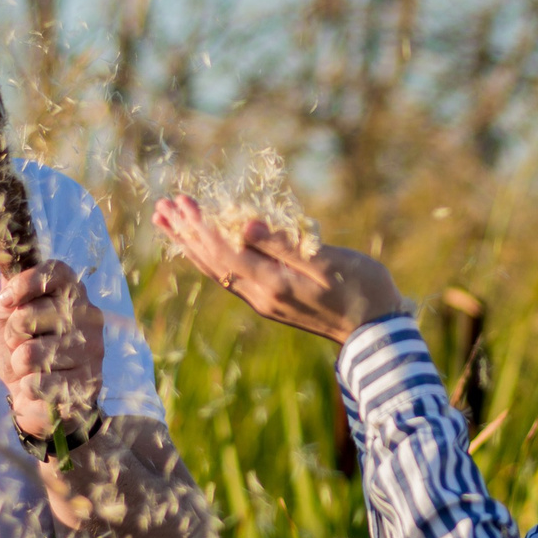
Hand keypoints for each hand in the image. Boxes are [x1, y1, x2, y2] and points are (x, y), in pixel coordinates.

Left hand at [0, 262, 105, 439]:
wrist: (38, 398)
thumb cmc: (22, 352)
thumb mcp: (8, 318)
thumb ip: (9, 293)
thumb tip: (4, 267)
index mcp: (73, 294)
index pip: (55, 272)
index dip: (24, 283)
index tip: (6, 300)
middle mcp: (89, 316)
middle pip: (31, 315)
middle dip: (13, 333)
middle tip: (20, 344)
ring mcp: (92, 350)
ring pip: (31, 352)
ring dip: (19, 364)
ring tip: (30, 367)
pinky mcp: (87, 383)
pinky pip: (38, 381)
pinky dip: (28, 386)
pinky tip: (37, 386)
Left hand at [152, 196, 407, 344]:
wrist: (376, 334)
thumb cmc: (362, 292)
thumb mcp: (329, 263)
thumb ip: (285, 245)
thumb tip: (246, 225)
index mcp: (272, 285)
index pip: (223, 253)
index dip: (200, 227)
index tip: (182, 203)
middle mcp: (260, 296)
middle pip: (211, 262)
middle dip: (186, 233)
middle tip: (161, 206)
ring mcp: (264, 301)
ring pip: (217, 270)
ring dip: (191, 245)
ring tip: (169, 223)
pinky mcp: (271, 301)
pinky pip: (230, 276)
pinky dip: (210, 257)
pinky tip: (204, 247)